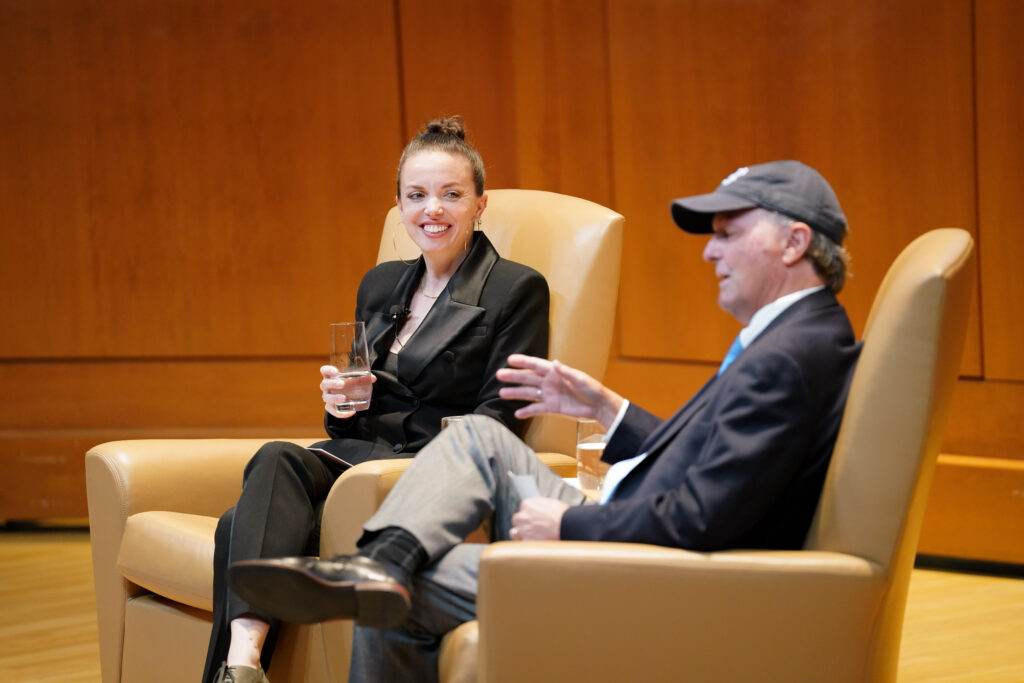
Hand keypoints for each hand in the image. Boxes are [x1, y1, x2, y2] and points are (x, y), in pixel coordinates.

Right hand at [320, 365, 375, 418]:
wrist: (345, 396)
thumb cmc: (348, 384)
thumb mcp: (354, 379)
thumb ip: (363, 378)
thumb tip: (373, 378)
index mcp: (330, 376)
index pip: (324, 370)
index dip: (328, 370)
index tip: (336, 372)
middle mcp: (326, 386)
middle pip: (324, 384)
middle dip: (333, 384)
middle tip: (342, 384)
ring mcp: (327, 397)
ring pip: (326, 398)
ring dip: (334, 398)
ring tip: (344, 398)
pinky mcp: (330, 407)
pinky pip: (332, 411)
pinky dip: (341, 413)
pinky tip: (351, 412)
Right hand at [496, 354, 623, 426]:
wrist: (599, 407)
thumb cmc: (592, 389)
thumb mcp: (580, 379)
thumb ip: (566, 372)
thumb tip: (554, 362)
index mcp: (555, 372)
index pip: (536, 365)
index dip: (523, 362)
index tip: (509, 359)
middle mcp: (550, 382)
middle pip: (528, 379)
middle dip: (514, 377)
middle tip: (499, 375)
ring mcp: (550, 395)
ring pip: (529, 394)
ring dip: (516, 393)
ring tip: (501, 393)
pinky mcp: (553, 407)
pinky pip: (537, 409)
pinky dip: (527, 412)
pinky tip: (517, 413)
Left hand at [510, 497, 569, 540]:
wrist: (567, 525)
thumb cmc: (562, 514)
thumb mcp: (550, 503)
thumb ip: (539, 506)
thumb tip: (538, 509)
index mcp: (527, 504)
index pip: (522, 509)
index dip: (528, 514)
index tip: (533, 518)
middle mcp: (522, 516)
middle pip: (517, 520)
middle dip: (523, 524)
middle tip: (532, 528)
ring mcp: (523, 529)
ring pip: (514, 532)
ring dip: (520, 535)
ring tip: (530, 538)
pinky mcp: (526, 541)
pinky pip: (521, 544)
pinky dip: (526, 545)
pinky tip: (533, 545)